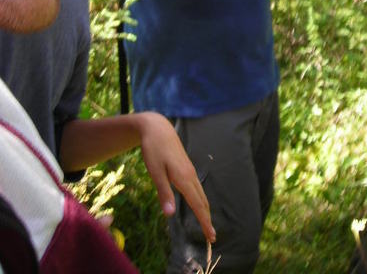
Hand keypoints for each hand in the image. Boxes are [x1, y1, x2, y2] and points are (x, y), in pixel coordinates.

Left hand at [138, 112, 215, 242]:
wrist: (157, 128)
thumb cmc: (154, 149)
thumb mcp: (155, 172)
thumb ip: (164, 193)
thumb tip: (170, 215)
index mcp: (184, 178)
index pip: (198, 205)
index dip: (204, 222)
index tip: (211, 237)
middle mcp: (191, 176)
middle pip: (203, 201)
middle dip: (207, 219)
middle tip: (212, 238)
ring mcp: (190, 171)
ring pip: (201, 194)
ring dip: (205, 210)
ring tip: (207, 225)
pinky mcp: (186, 168)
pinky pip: (197, 188)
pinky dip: (200, 201)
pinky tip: (198, 205)